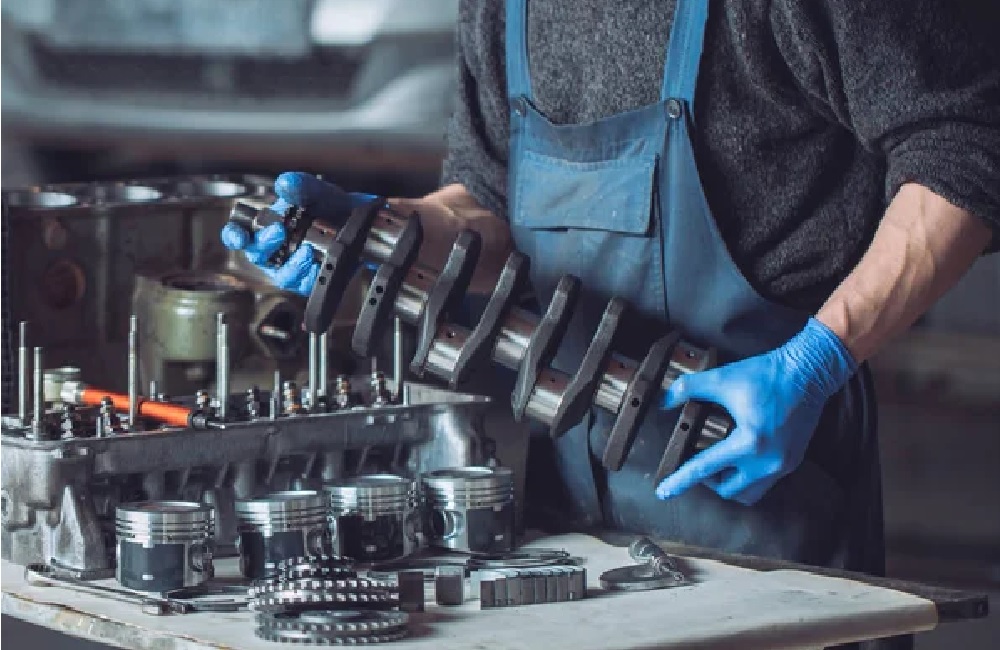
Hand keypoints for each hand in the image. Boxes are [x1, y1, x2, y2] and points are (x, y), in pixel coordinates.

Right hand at [220, 172, 376, 295]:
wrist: (360, 220)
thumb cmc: (329, 205)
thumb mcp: (316, 191)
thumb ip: (300, 186)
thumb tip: (286, 183)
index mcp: (265, 227)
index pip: (239, 234)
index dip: (234, 236)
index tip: (239, 235)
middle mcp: (274, 250)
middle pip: (257, 255)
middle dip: (265, 244)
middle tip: (279, 230)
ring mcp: (290, 267)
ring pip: (282, 275)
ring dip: (292, 265)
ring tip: (306, 250)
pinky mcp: (309, 280)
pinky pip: (305, 284)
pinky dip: (310, 276)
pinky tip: (318, 265)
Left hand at [655, 318, 856, 505]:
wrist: (809, 372)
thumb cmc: (767, 375)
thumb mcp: (723, 379)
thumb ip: (689, 389)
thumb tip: (663, 401)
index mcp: (749, 442)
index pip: (704, 469)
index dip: (680, 480)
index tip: (663, 492)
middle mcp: (768, 461)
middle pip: (728, 490)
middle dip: (708, 481)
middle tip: (698, 462)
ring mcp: (783, 464)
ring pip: (749, 493)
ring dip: (730, 483)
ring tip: (719, 464)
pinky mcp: (793, 461)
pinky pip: (765, 482)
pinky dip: (748, 477)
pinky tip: (740, 459)